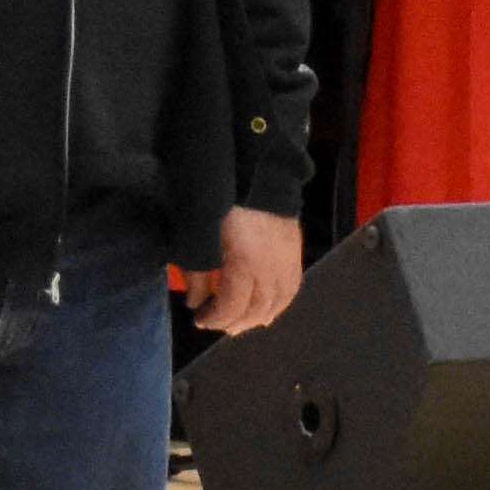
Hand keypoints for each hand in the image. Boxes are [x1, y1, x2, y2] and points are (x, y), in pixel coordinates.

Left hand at [184, 206, 302, 334]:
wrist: (255, 166)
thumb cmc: (221, 200)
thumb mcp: (201, 233)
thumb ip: (197, 270)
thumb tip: (195, 300)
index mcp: (245, 263)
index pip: (233, 305)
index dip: (216, 317)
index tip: (198, 318)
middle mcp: (271, 267)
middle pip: (258, 308)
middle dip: (236, 321)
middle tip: (217, 323)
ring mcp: (287, 258)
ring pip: (279, 301)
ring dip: (260, 315)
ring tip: (243, 321)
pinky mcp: (295, 247)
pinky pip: (292, 286)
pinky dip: (280, 302)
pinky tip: (268, 305)